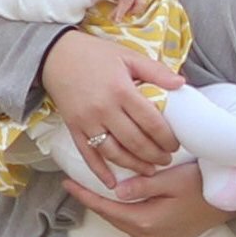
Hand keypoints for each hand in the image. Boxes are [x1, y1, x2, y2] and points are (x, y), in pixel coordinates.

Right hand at [43, 29, 185, 178]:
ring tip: (149, 170)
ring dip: (134, 165)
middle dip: (155, 155)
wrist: (53, 55)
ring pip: (114, 152)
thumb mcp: (128, 56)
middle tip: (167, 159)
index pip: (151, 122)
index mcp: (121, 90)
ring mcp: (87, 121)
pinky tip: (111, 183)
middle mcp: (104, 109)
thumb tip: (181, 84)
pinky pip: (87, 154)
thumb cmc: (94, 54)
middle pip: (135, 141)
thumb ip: (155, 71)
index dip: (167, 138)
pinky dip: (99, 171)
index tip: (175, 144)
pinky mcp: (73, 128)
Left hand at [64, 158, 228, 236]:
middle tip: (77, 186)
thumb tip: (116, 193)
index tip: (68, 184)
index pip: (106, 206)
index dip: (85, 195)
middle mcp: (149, 235)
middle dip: (94, 203)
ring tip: (89, 205)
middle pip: (113, 217)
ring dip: (107, 219)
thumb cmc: (201, 184)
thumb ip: (141, 186)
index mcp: (146, 219)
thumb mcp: (170, 179)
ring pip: (123, 229)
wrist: (228, 198)